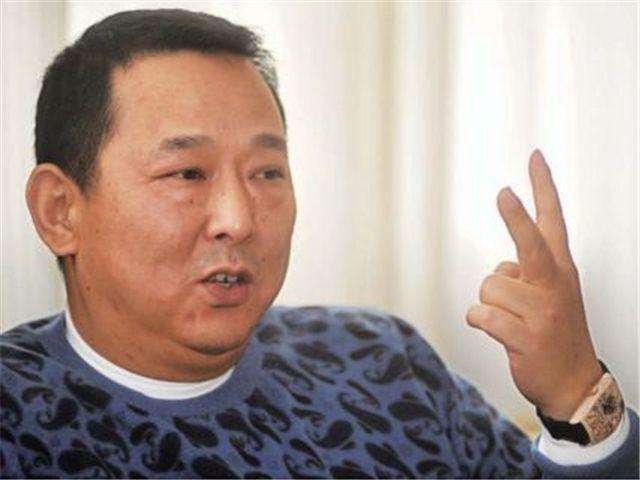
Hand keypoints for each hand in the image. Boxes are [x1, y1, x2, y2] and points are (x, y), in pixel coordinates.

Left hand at [466, 149, 602, 419]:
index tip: (534, 158)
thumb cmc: (554, 334)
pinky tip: (501, 335)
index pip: (553, 221)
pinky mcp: (524, 337)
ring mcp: (542, 313)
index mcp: (560, 272)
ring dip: (489, 303)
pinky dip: (480, 323)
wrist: (573, 383)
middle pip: (530, 244)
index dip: (543, 188)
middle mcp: (554, 286)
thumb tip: (500, 269)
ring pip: (489, 286)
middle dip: (515, 217)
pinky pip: (480, 315)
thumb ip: (528, 274)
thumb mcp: (553, 297)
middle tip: (503, 192)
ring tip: (510, 321)